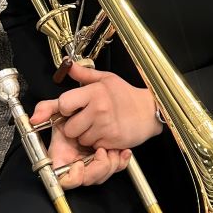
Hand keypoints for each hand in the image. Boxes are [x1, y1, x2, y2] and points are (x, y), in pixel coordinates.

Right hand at [30, 98, 131, 189]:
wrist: (97, 108)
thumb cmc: (76, 113)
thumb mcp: (62, 108)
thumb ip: (46, 109)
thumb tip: (34, 118)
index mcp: (62, 157)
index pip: (66, 180)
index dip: (73, 177)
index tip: (79, 164)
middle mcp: (77, 164)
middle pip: (87, 180)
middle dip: (98, 168)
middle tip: (102, 151)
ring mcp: (92, 165)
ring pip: (102, 176)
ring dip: (110, 163)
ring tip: (112, 149)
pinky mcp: (107, 162)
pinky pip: (116, 169)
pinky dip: (121, 161)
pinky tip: (123, 151)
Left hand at [35, 61, 162, 149]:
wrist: (149, 111)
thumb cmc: (126, 95)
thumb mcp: (106, 79)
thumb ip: (84, 73)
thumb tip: (68, 65)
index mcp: (95, 92)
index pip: (64, 103)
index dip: (64, 108)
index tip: (71, 108)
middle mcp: (99, 109)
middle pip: (69, 128)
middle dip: (74, 126)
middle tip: (85, 119)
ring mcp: (106, 126)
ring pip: (80, 139)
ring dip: (85, 136)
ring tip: (97, 125)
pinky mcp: (112, 141)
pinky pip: (93, 146)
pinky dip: (97, 143)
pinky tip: (105, 133)